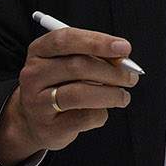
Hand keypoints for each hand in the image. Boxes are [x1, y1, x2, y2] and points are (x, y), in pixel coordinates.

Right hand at [0, 26, 137, 165]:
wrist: (33, 121)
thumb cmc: (60, 85)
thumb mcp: (70, 63)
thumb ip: (94, 56)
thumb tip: (124, 58)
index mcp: (40, 51)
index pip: (66, 39)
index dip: (98, 42)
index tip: (124, 48)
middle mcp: (33, 74)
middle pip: (77, 66)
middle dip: (112, 71)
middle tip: (131, 77)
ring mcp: (37, 102)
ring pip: (80, 94)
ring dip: (111, 94)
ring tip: (123, 96)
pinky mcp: (48, 126)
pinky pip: (83, 117)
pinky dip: (100, 113)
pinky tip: (101, 110)